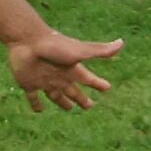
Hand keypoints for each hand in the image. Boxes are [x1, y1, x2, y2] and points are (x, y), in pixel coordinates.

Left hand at [5, 28, 120, 111]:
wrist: (27, 40)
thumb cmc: (55, 45)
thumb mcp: (80, 51)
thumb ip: (99, 51)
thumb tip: (122, 42)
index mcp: (72, 69)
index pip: (89, 80)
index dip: (98, 84)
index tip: (107, 88)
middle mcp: (59, 76)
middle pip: (73, 91)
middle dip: (82, 99)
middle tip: (89, 106)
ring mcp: (44, 80)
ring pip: (56, 96)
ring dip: (63, 103)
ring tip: (69, 108)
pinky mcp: (29, 84)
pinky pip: (33, 98)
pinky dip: (36, 105)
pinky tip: (39, 110)